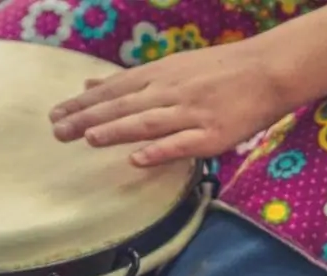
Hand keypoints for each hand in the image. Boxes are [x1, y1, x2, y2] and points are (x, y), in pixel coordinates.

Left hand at [49, 41, 285, 166]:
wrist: (269, 71)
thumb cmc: (224, 70)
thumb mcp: (174, 65)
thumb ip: (133, 79)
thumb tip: (91, 83)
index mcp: (161, 74)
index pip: (114, 89)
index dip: (84, 103)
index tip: (56, 115)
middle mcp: (172, 91)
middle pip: (124, 105)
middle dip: (89, 118)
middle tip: (58, 131)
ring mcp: (193, 113)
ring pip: (148, 122)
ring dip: (117, 130)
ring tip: (89, 139)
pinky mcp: (214, 135)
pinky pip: (182, 144)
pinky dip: (159, 151)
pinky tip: (137, 159)